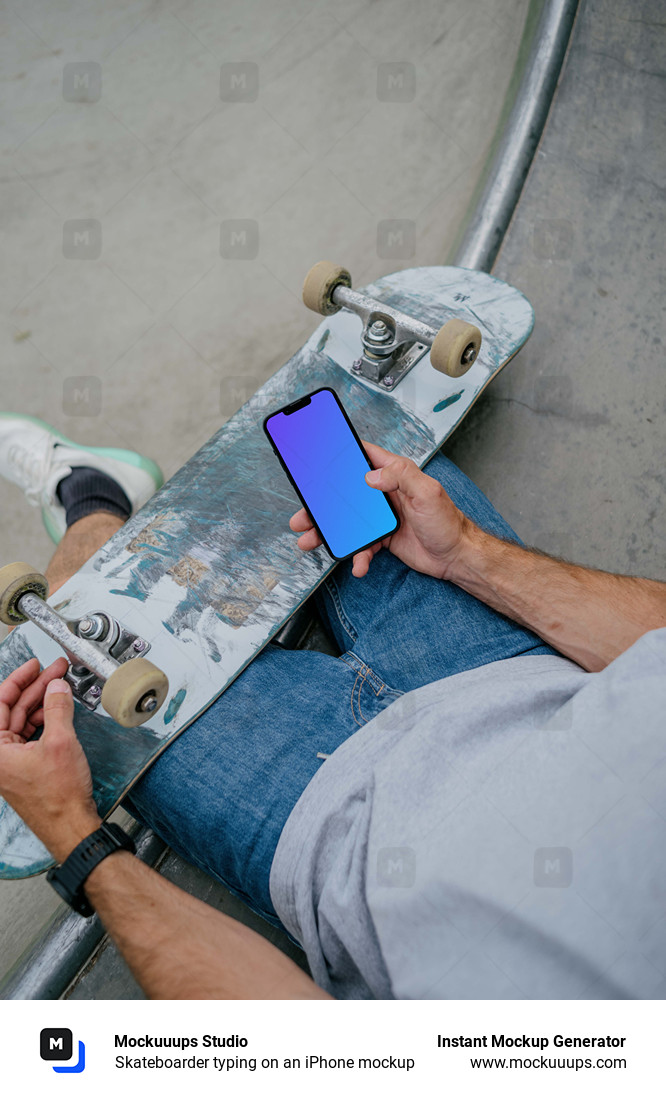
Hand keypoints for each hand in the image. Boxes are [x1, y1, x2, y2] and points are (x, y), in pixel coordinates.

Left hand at [0, 659, 100, 862]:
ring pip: (23, 721)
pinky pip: (31, 735)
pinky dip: (45, 720)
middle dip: (36, 688)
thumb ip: (57, 708)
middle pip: (12, 710)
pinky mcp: (25, 768)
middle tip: (55, 671)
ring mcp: (11, 763)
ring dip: (42, 703)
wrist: (71, 827)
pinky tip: (59, 709)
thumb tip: (56, 687)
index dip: (18, 679)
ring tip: (61, 687)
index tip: (34, 666)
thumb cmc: (58, 798)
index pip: (1, 703)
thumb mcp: (60, 742)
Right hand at [289, 440, 471, 578]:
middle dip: (321, 504)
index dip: (342, 452)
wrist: (457, 557)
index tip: (318, 453)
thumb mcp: (428, 493)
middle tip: (302, 513)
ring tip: (309, 541)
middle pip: (345, 493)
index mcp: (396, 475)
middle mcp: (385, 493)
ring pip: (347, 522)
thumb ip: (401, 477)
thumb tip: (371, 475)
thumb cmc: (448, 523)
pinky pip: (362, 545)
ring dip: (328, 532)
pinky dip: (357, 556)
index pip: (365, 455)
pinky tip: (357, 564)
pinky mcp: (383, 538)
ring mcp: (382, 517)